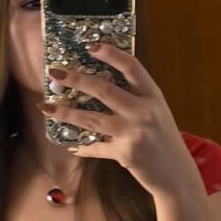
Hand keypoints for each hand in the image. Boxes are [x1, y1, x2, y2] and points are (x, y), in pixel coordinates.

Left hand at [39, 42, 200, 198]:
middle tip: (54, 74)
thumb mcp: (156, 113)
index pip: (131, 67)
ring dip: (66, 113)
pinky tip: (71, 146)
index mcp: (153, 96)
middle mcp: (144, 111)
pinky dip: (83, 147)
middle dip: (76, 80)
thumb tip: (100, 85)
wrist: (176, 174)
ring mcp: (133, 133)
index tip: (90, 45)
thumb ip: (135, 99)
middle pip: (104, 90)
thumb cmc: (163, 140)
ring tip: (45, 107)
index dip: (111, 54)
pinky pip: (97, 148)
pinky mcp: (125, 154)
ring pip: (92, 119)